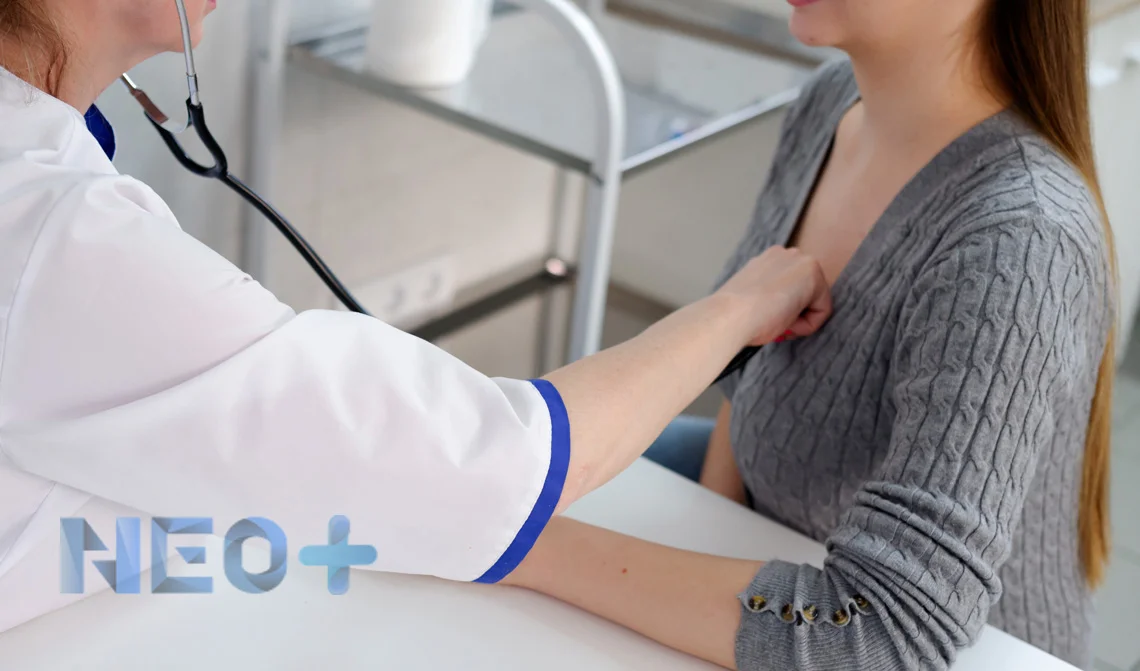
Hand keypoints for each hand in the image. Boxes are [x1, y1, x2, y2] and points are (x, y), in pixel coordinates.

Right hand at [714, 246, 830, 345]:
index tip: (765, 319)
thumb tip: (781, 311)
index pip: (791, 292)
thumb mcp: (753, 299)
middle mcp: (787, 254)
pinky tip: (785, 322)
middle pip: (806, 296)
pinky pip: (822, 311)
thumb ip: (769, 297)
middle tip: (772, 323)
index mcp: (769, 259)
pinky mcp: (813, 274)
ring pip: (814, 304)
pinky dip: (807, 325)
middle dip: (793, 315)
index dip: (781, 312)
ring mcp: (801, 260)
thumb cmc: (735, 315)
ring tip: (777, 322)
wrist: (730, 316)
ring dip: (799, 320)